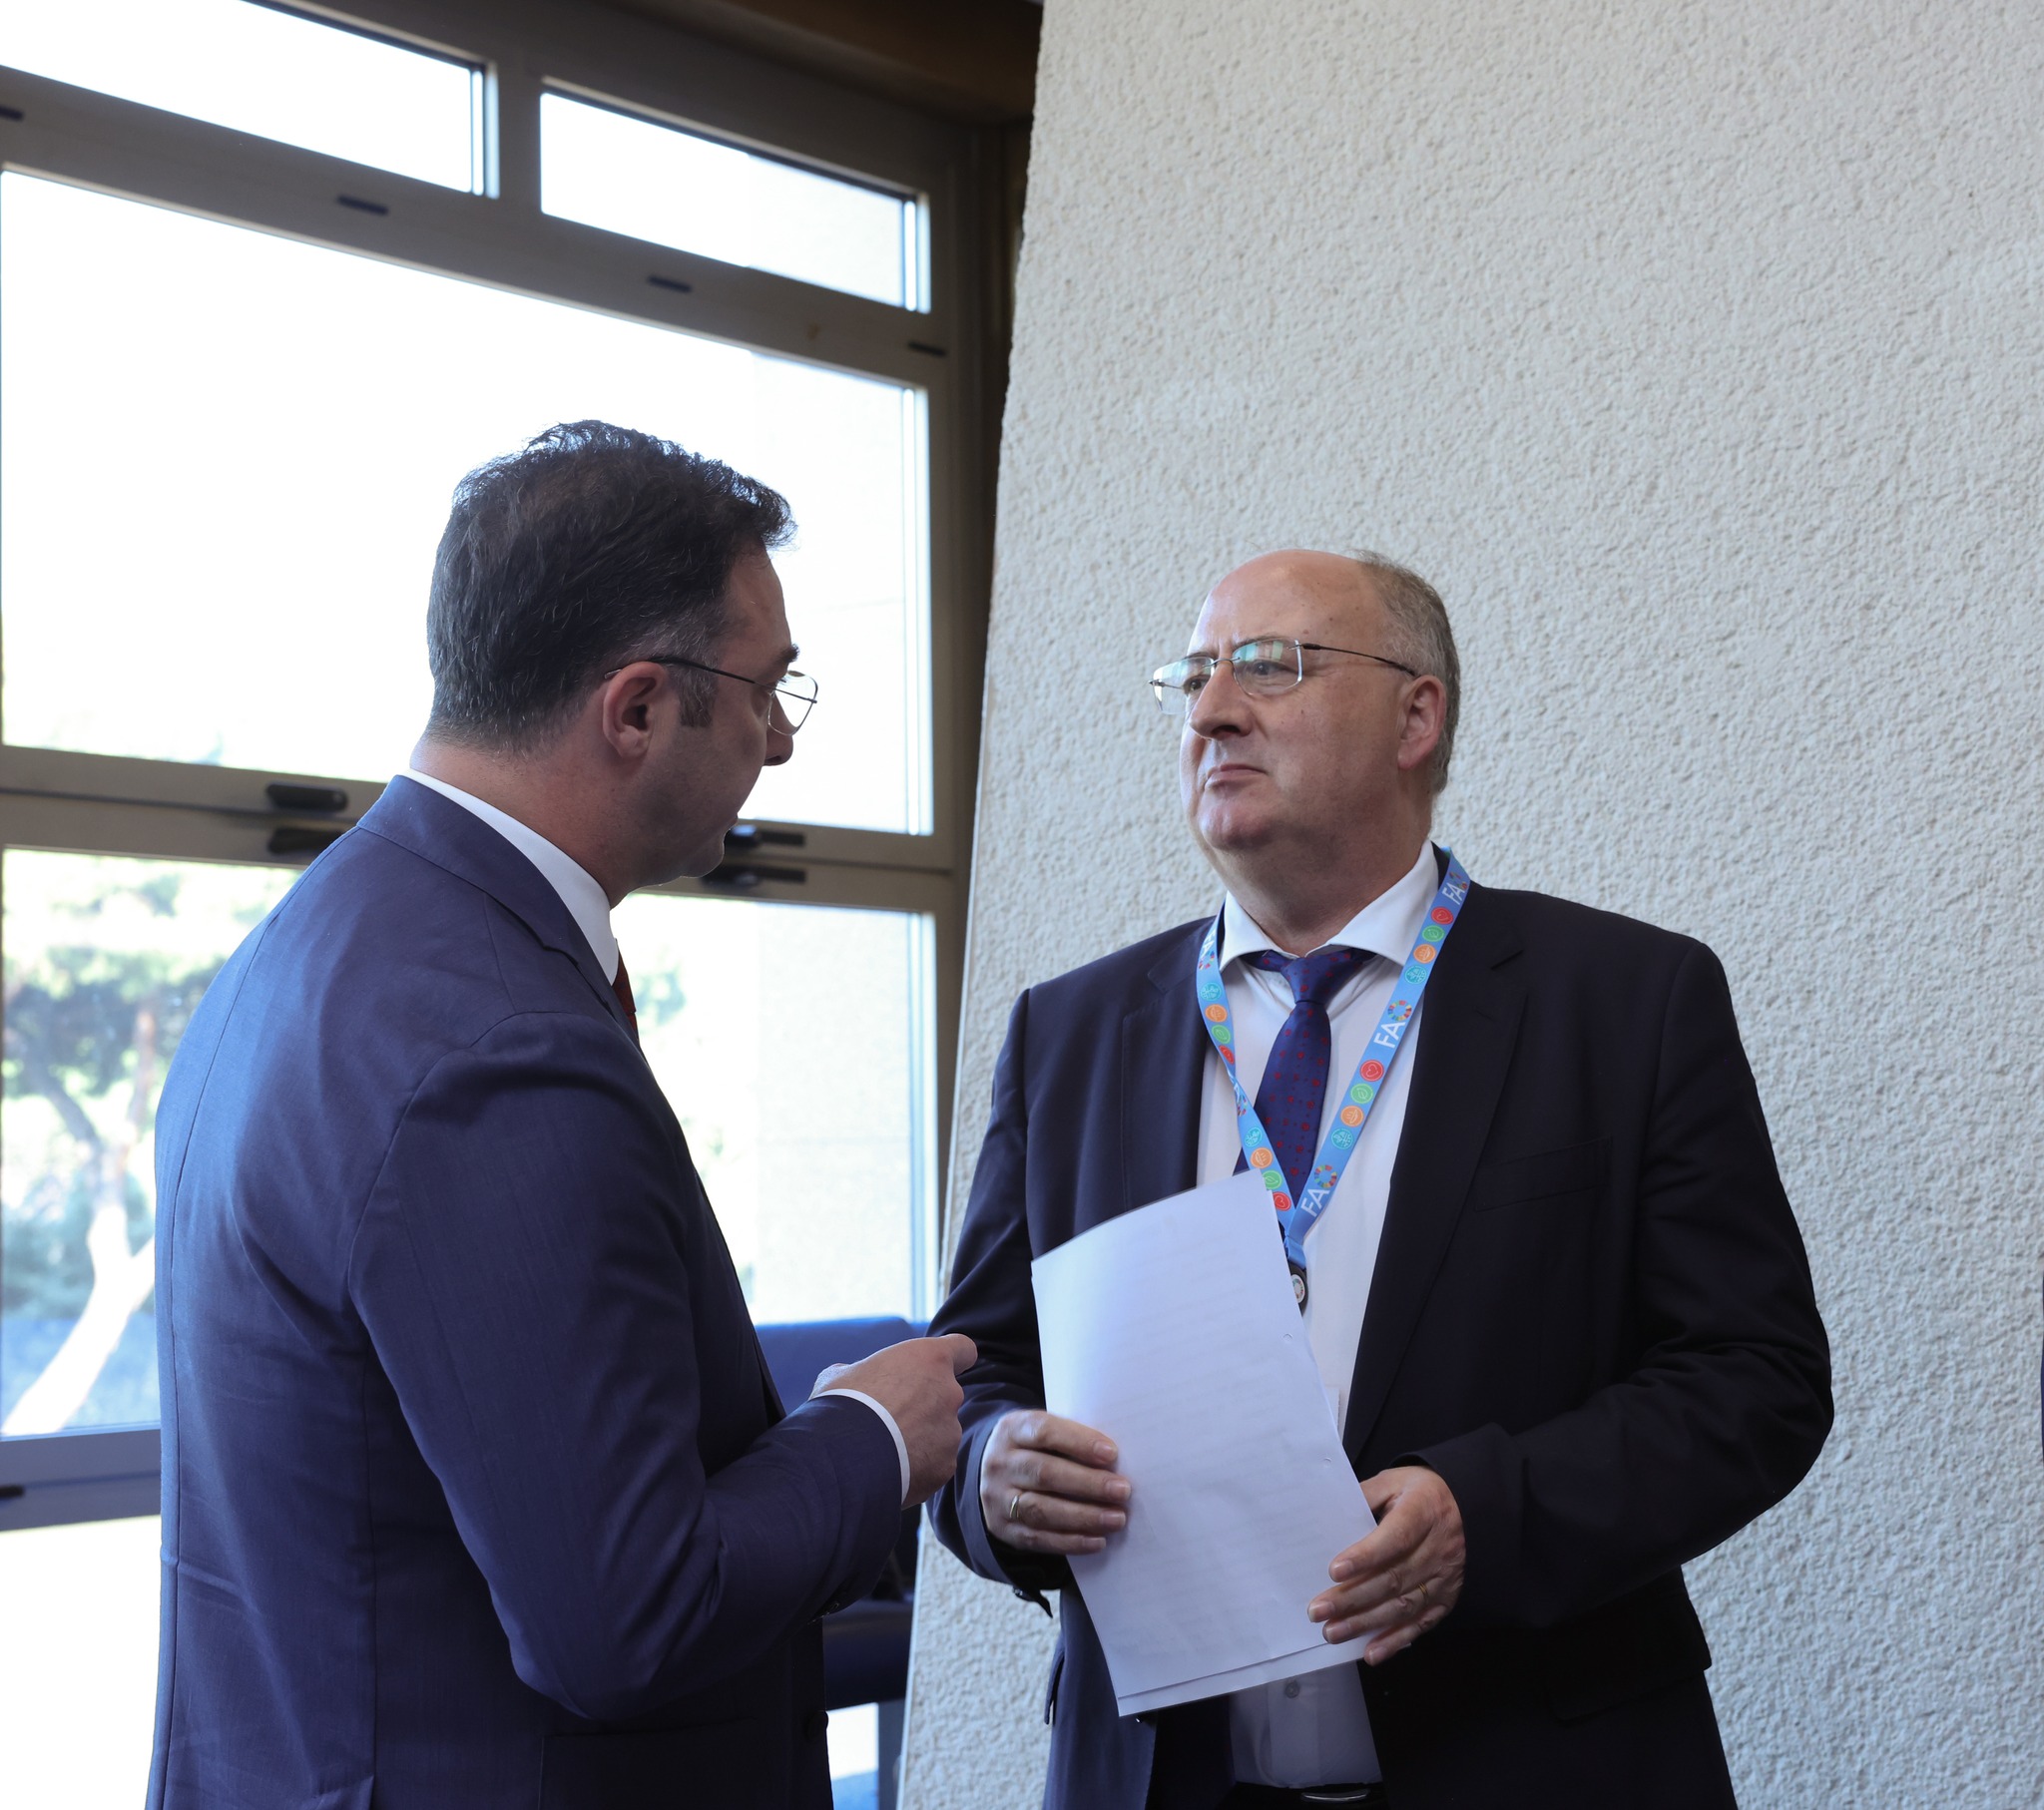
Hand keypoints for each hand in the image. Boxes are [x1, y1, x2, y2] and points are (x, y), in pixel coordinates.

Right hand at [828, 1335, 976, 1506]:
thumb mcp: (842, 1376)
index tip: (939, 1369)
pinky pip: (934, 1463)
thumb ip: (861, 1372)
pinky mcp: (945, 1466)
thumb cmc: (842, 1405)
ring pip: (940, 1433)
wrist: (843, 1456)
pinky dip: (918, 1467)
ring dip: (920, 1439)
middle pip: (945, 1396)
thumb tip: (849, 1377)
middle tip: (889, 1420)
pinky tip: (891, 1470)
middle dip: (923, 1406)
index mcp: (930, 1359)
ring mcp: (951, 1431)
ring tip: (885, 1450)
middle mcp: (949, 1392)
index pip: (963, 1349)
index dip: (955, 1358)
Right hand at [980, 1410, 1130, 1555]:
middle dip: (1088, 1483)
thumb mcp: (1043, 1433)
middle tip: (1122, 1490)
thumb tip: (1115, 1462)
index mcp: (1012, 1430)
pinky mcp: (1004, 1529)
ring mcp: (998, 1499)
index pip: (1044, 1432)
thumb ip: (1071, 1440)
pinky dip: (1071, 1542)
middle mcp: (1001, 1464)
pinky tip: (1098, 1541)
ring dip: (1084, 1517)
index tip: (1112, 1453)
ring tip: (1116, 1519)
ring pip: (1041, 1510)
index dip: (1079, 1442)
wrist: (990, 1475)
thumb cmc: (1034, 1450)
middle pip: (1044, 1474)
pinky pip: (1038, 1539)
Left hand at [1308, 1465, 1464, 1662]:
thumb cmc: (1419, 1493)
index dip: (1365, 1557)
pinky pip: (1420, 1624)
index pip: (1394, 1538)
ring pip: (1402, 1606)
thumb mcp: (1393, 1481)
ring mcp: (1444, 1578)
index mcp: (1424, 1512)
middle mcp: (1438, 1549)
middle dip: (1352, 1599)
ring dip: (1366, 1623)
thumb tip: (1330, 1514)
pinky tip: (1371, 1653)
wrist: (1465, 1506)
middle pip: (1393, 1579)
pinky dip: (1395, 1641)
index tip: (1334, 1571)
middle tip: (1318, 1611)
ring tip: (1332, 1633)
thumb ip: (1364, 1495)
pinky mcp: (1446, 1599)